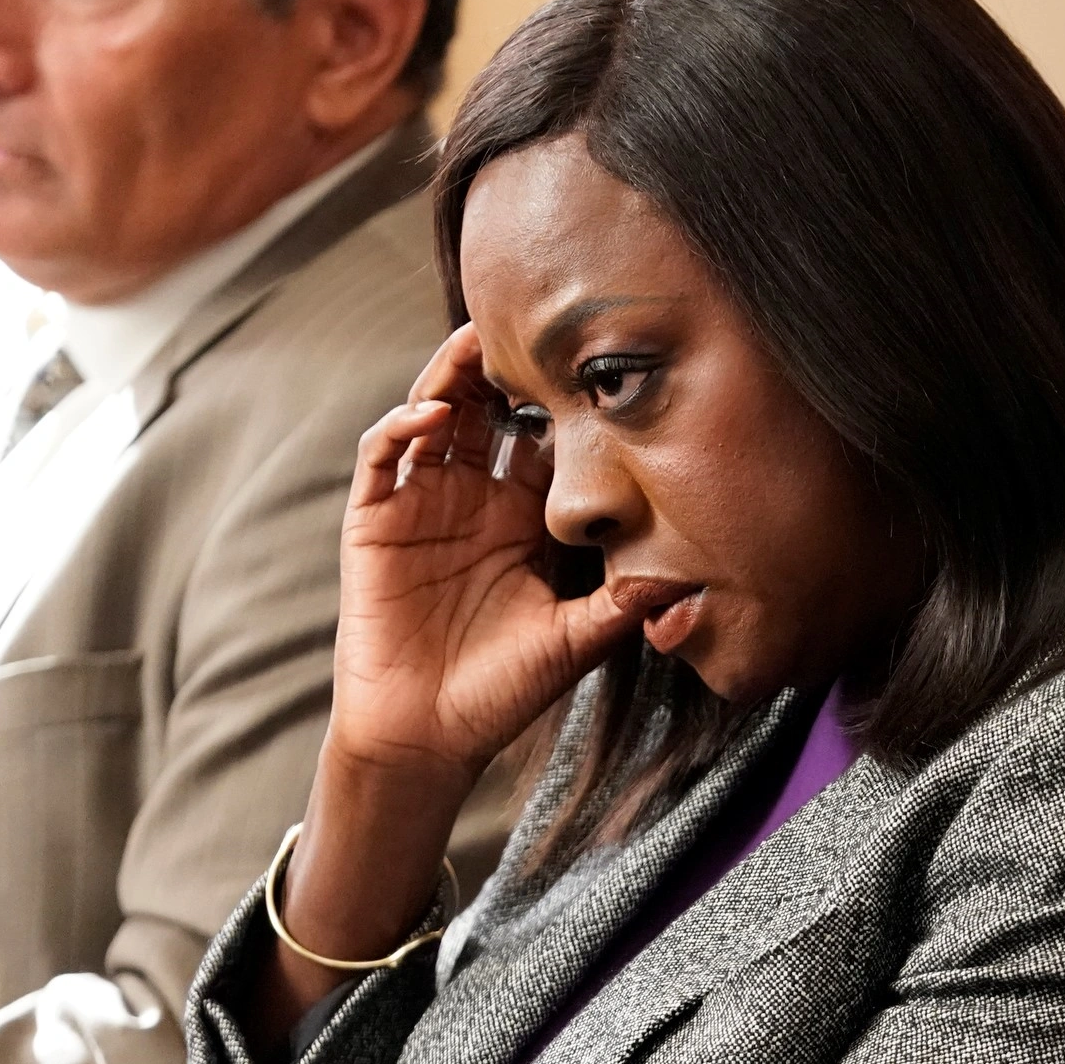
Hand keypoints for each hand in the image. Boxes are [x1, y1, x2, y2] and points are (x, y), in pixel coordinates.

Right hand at [326, 324, 652, 783]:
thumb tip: (689, 582)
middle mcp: (473, 500)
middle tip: (536, 325)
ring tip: (480, 340)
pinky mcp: (375, 521)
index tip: (600, 365)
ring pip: (434, 414)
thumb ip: (624, 606)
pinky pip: (383, 455)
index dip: (565, 401)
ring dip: (452, 374)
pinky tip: (434, 412)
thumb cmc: (501, 692)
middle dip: (506, 366)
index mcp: (524, 518)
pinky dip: (402, 425)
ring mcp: (420, 505)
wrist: (428, 738)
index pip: (545, 439)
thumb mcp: (575, 641)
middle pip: (488, 409)